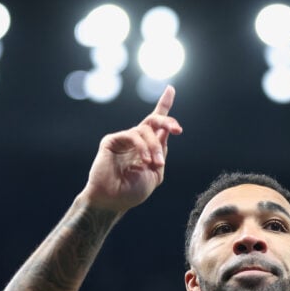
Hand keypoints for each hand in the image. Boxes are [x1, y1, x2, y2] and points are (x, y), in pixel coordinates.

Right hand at [82, 85, 182, 211]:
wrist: (113, 201)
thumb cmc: (133, 192)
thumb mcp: (156, 174)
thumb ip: (161, 152)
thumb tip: (164, 132)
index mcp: (147, 147)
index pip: (156, 123)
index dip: (163, 104)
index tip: (170, 88)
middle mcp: (135, 140)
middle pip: (153, 120)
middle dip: (167, 121)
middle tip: (178, 129)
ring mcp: (123, 139)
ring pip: (145, 131)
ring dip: (154, 147)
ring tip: (156, 163)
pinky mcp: (112, 140)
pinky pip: (133, 136)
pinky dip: (143, 147)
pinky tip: (145, 161)